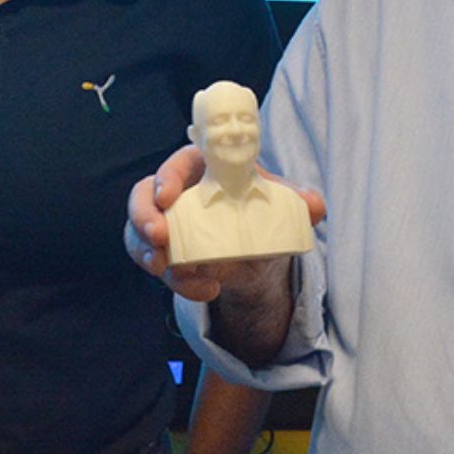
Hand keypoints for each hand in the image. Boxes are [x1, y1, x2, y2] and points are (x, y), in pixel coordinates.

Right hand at [123, 145, 320, 302]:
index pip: (175, 164)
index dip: (166, 177)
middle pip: (142, 197)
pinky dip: (175, 281)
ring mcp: (164, 223)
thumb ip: (295, 200)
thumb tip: (314, 205)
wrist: (256, 247)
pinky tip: (203, 289)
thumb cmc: (259, 208)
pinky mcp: (163, 252)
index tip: (168, 196)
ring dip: (146, 254)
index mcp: (200, 168)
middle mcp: (175, 193)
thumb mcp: (277, 202)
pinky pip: (154, 263)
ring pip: (139, 234)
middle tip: (160, 239)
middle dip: (143, 218)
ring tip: (167, 272)